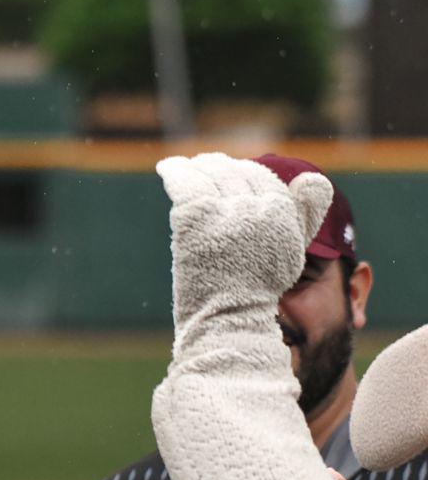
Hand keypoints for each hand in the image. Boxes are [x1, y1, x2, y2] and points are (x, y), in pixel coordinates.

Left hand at [155, 153, 331, 333]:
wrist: (231, 316)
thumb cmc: (260, 288)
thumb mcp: (293, 249)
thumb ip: (305, 214)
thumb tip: (313, 177)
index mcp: (282, 212)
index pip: (260, 177)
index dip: (244, 172)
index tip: (232, 171)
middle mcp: (256, 207)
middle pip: (234, 173)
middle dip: (220, 166)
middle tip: (208, 164)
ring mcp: (224, 212)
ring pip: (210, 174)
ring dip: (198, 166)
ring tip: (189, 166)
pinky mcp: (195, 218)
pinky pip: (184, 182)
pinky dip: (175, 170)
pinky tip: (167, 167)